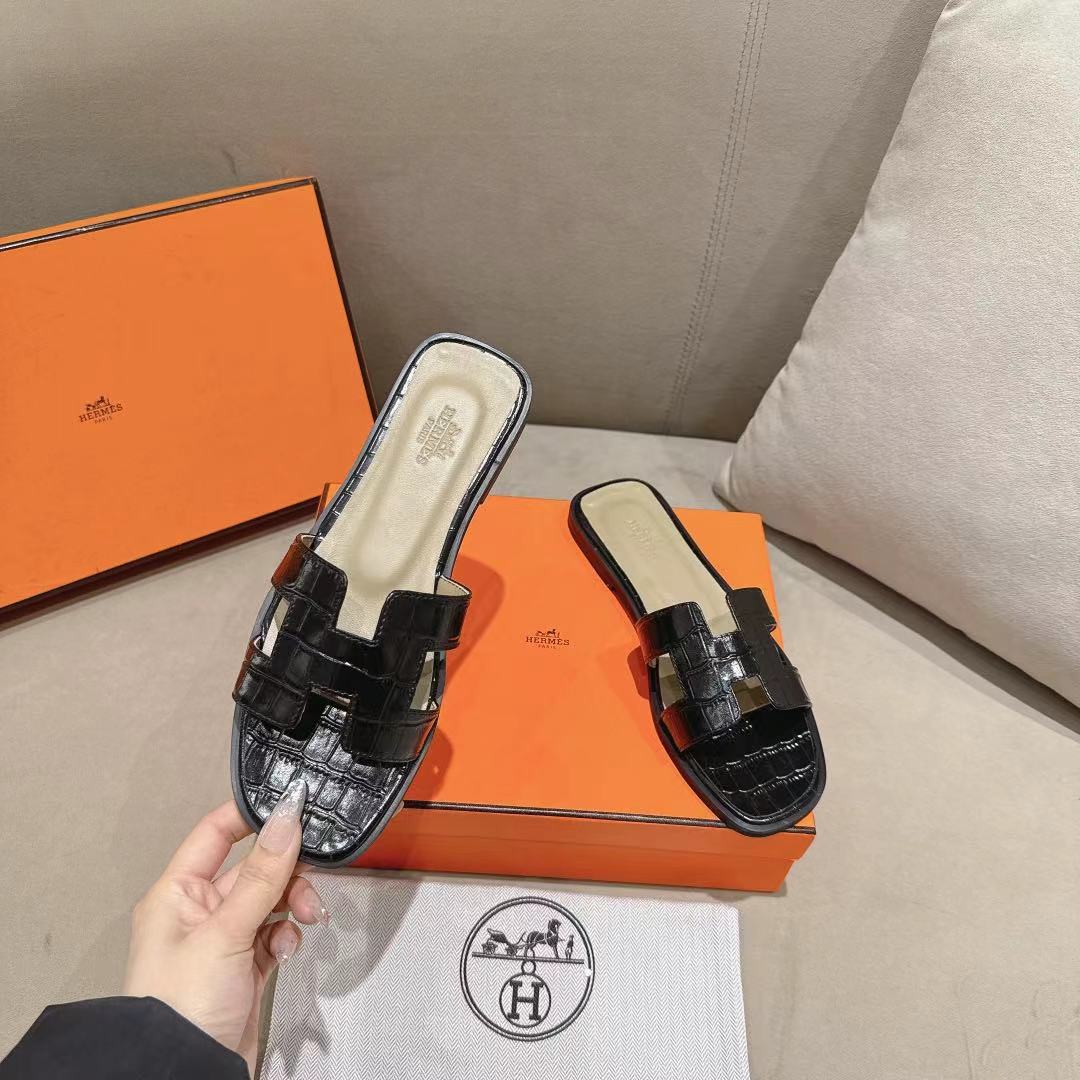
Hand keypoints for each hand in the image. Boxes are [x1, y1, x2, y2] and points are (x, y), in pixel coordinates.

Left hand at [123, 780, 326, 1075]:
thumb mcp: (225, 932)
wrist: (184, 1075)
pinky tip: (287, 949)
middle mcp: (198, 913)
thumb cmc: (181, 1008)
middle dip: (287, 872)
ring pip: (270, 900)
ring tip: (306, 918)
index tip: (291, 806)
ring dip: (293, 904)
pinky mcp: (243, 968)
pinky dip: (287, 937)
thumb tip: (286, 818)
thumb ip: (261, 875)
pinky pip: (274, 934)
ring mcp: (222, 941)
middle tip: (310, 878)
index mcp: (178, 894)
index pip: (215, 833)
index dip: (252, 815)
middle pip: (253, 868)